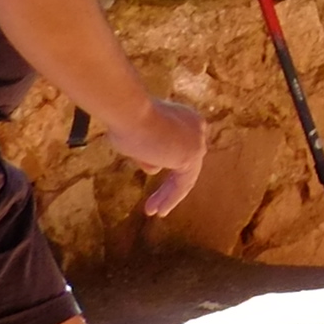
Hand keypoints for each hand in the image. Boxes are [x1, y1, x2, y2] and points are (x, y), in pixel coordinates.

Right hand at [110, 94, 211, 217]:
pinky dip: (171, 198)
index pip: (179, 146)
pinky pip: (184, 183)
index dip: (166, 164)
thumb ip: (147, 152)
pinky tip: (159, 211)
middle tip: (154, 201)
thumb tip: (155, 168)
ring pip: (184, 175)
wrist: (130, 113)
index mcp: (184, 118)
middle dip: (169, 185)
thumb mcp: (136, 139)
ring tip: (154, 211)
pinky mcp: (193, 155)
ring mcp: (197, 141)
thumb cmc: (126, 121)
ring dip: (168, 195)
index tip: (153, 174)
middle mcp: (196, 128)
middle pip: (183, 162)